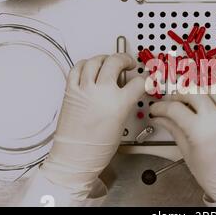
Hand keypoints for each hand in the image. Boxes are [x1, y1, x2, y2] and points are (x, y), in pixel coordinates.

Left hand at [41, 54, 144, 198]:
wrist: (75, 156)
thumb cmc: (96, 147)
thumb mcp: (121, 123)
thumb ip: (126, 102)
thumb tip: (127, 90)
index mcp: (118, 103)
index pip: (138, 82)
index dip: (145, 80)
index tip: (144, 79)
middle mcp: (101, 92)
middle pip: (115, 61)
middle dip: (125, 59)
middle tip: (128, 62)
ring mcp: (84, 90)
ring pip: (95, 61)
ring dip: (105, 58)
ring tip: (109, 61)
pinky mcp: (70, 91)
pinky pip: (77, 68)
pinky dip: (85, 64)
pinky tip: (90, 66)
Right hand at [150, 89, 215, 201]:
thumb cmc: (214, 174)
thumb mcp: (186, 151)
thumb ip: (173, 129)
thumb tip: (161, 118)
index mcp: (200, 130)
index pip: (174, 108)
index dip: (161, 107)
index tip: (158, 108)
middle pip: (192, 92)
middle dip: (178, 94)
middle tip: (172, 102)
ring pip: (213, 87)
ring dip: (200, 89)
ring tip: (192, 98)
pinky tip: (212, 98)